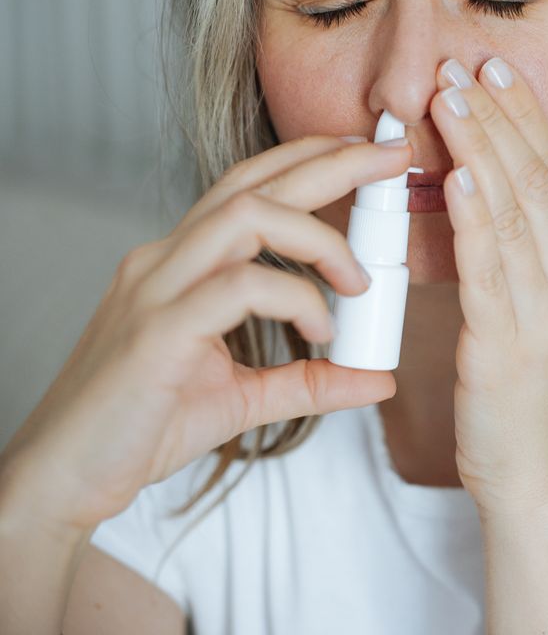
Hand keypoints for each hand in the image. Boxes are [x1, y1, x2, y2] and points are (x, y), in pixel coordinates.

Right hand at [0, 135, 413, 531]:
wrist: (66, 478)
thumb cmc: (142, 428)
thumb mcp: (244, 399)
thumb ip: (310, 381)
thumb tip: (378, 377)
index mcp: (182, 263)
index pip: (249, 187)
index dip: (310, 160)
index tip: (369, 156)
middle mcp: (165, 260)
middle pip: (254, 182)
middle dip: (332, 161)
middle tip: (394, 156)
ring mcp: (156, 289)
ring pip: (246, 216)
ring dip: (320, 237)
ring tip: (359, 281)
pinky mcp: (157, 330)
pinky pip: (240, 287)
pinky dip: (296, 298)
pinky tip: (321, 331)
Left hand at [431, 56, 547, 514]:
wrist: (532, 474)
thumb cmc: (526, 389)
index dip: (527, 117)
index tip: (495, 68)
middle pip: (538, 181)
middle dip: (501, 118)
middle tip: (466, 64)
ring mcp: (545, 313)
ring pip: (517, 215)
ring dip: (483, 150)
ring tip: (451, 99)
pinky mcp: (509, 346)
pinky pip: (493, 272)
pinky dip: (476, 220)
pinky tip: (457, 179)